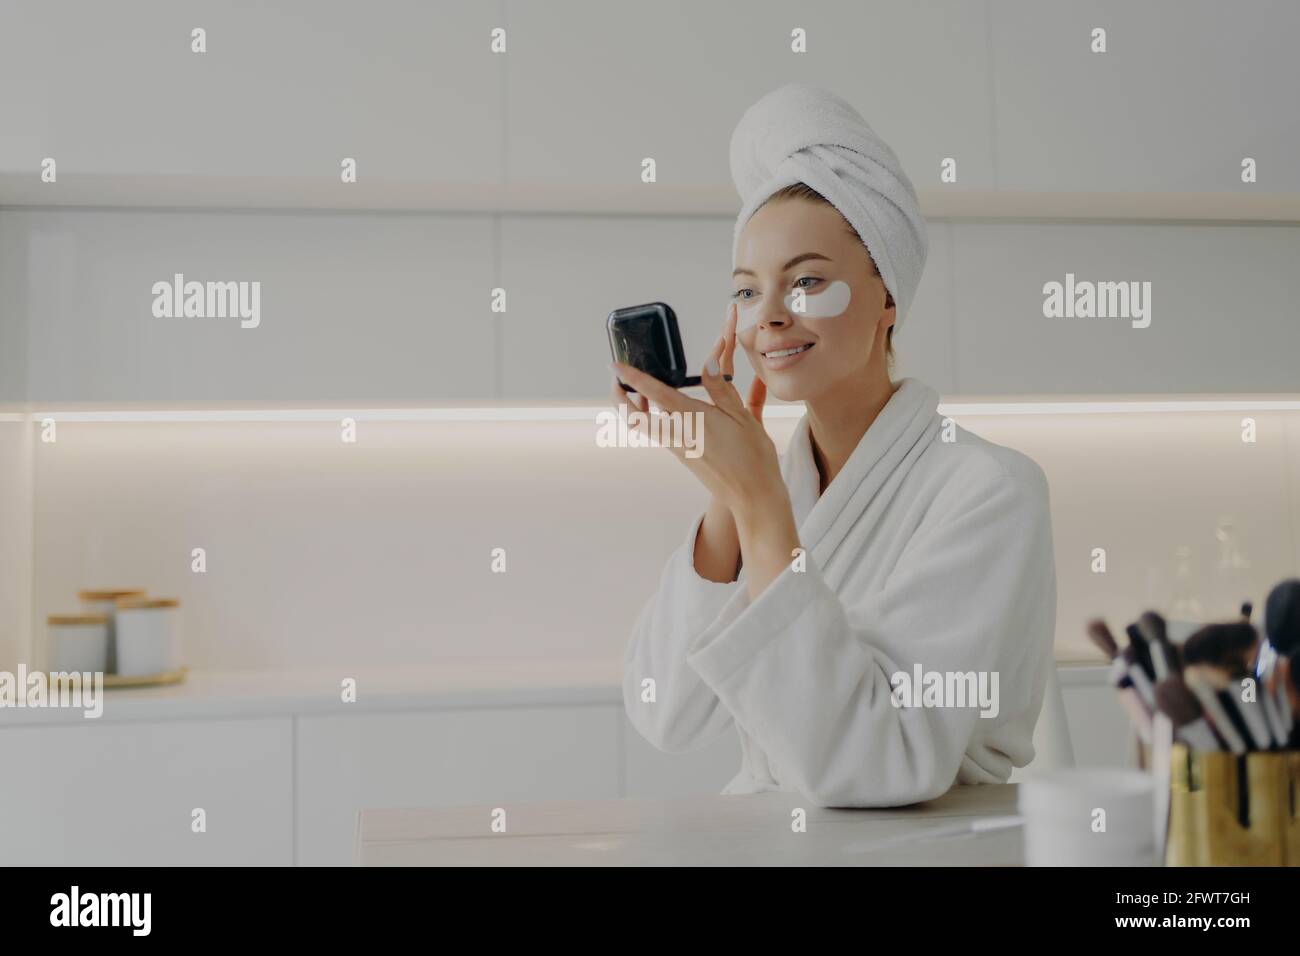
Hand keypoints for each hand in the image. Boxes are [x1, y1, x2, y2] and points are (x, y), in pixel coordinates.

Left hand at [610, 304, 783, 516]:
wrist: (752, 496)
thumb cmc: (752, 457)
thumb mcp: (742, 416)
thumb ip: (721, 389)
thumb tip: (710, 362)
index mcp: (692, 419)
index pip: (654, 394)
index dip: (633, 378)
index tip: (616, 367)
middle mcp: (678, 434)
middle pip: (635, 417)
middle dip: (620, 399)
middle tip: (617, 381)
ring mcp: (678, 447)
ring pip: (645, 426)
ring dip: (635, 409)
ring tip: (639, 392)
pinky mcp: (683, 456)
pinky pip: (659, 434)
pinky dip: (652, 419)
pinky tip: (665, 411)